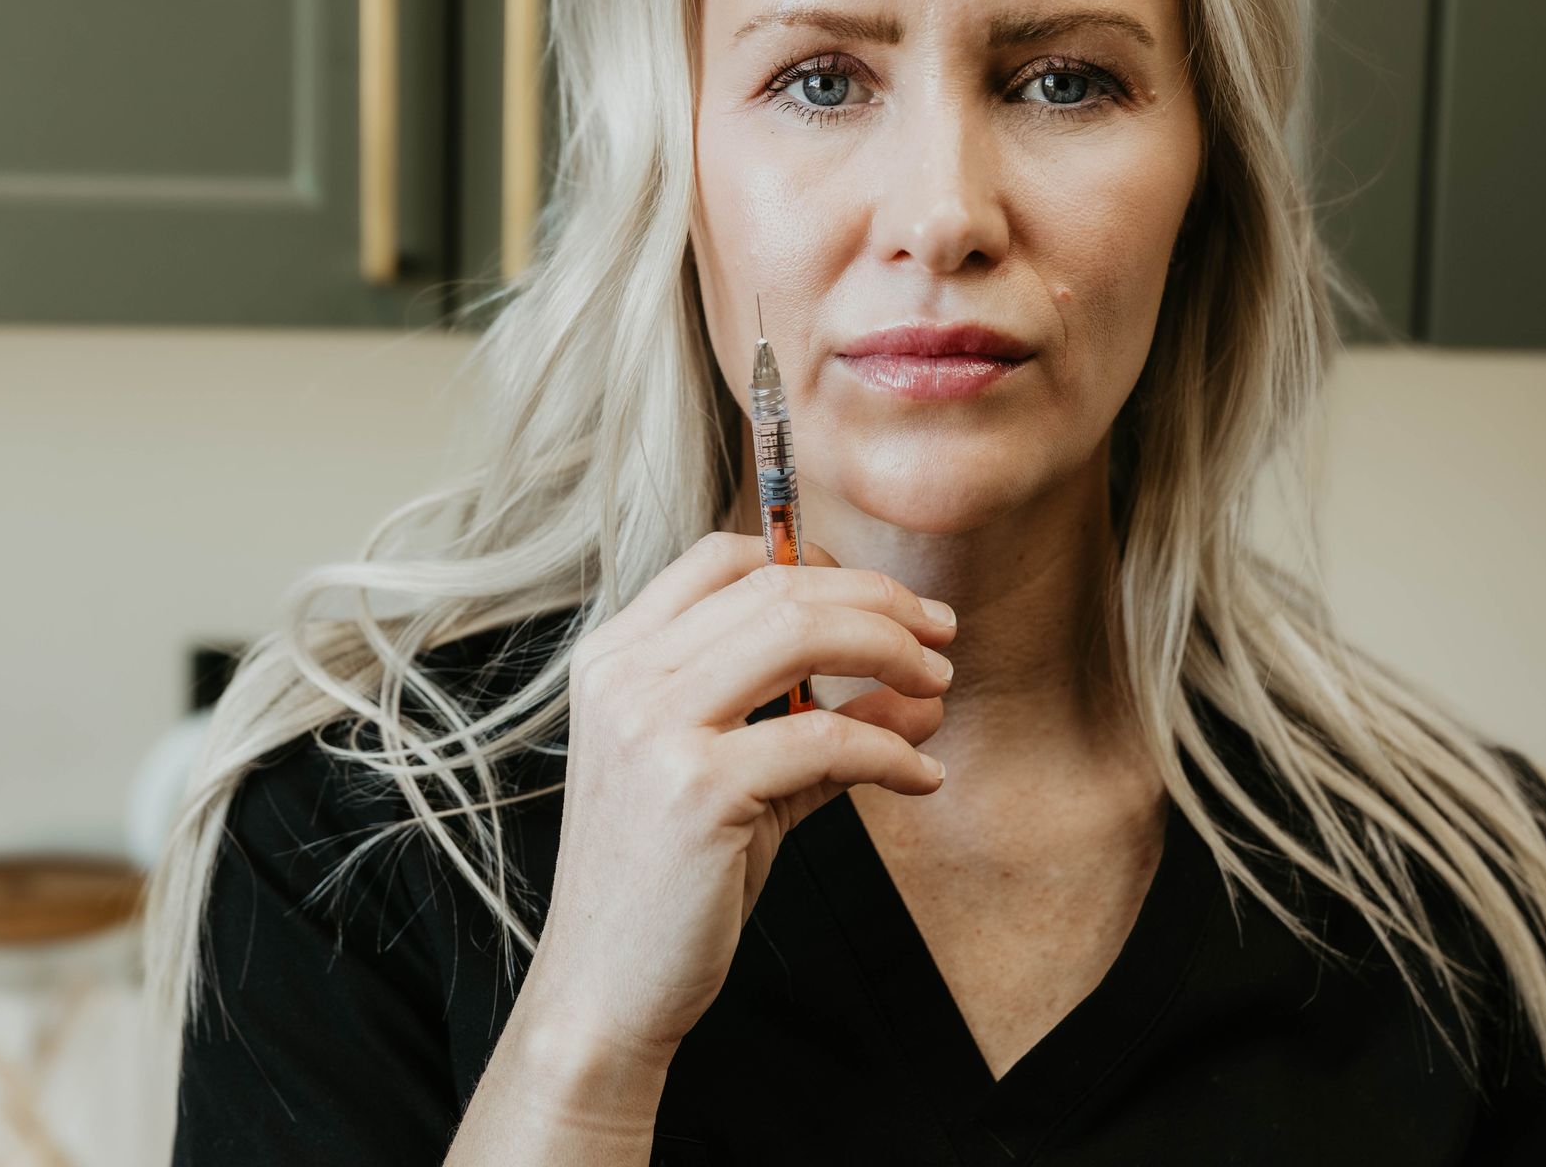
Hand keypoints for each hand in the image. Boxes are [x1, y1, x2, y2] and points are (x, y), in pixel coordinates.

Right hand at [526, 531, 955, 1067]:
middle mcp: (625, 676)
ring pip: (801, 633)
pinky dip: (892, 749)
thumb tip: (920, 686)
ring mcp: (653, 726)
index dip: (815, 559)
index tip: (882, 601)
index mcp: (616, 657)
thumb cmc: (668, 881)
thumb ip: (814, 722)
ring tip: (937, 684)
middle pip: (776, 585)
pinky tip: (920, 774)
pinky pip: (826, 738)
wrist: (605, 988)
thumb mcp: (736, 779)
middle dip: (879, 601)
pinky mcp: (696, 787)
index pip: (723, 556)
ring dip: (891, 651)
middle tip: (940, 636)